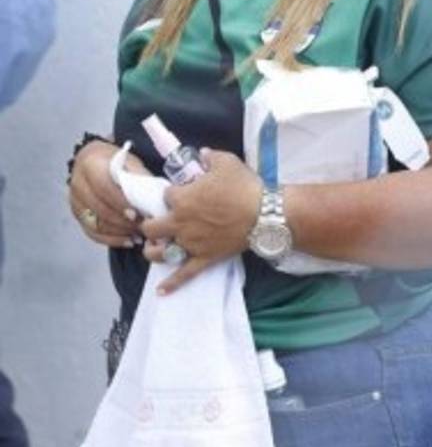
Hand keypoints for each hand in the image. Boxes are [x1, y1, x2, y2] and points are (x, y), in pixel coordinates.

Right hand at [68, 140, 147, 247]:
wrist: (95, 161)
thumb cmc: (117, 163)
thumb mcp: (130, 163)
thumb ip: (140, 177)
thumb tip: (158, 196)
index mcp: (91, 166)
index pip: (103, 187)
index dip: (119, 203)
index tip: (136, 214)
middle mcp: (78, 184)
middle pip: (98, 208)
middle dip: (122, 221)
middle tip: (142, 226)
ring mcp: (75, 201)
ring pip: (95, 223)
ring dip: (119, 232)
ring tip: (139, 234)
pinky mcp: (77, 215)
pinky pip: (92, 232)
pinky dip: (111, 240)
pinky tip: (128, 241)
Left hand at [141, 149, 261, 294]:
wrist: (266, 214)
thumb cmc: (245, 187)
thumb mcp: (227, 162)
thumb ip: (210, 157)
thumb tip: (202, 155)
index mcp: (182, 199)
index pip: (165, 195)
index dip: (173, 193)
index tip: (182, 192)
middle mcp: (180, 223)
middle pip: (151, 227)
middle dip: (151, 224)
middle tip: (160, 220)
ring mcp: (191, 243)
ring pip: (160, 253)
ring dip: (154, 250)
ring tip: (155, 247)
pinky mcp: (204, 258)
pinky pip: (185, 274)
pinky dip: (172, 284)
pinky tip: (161, 291)